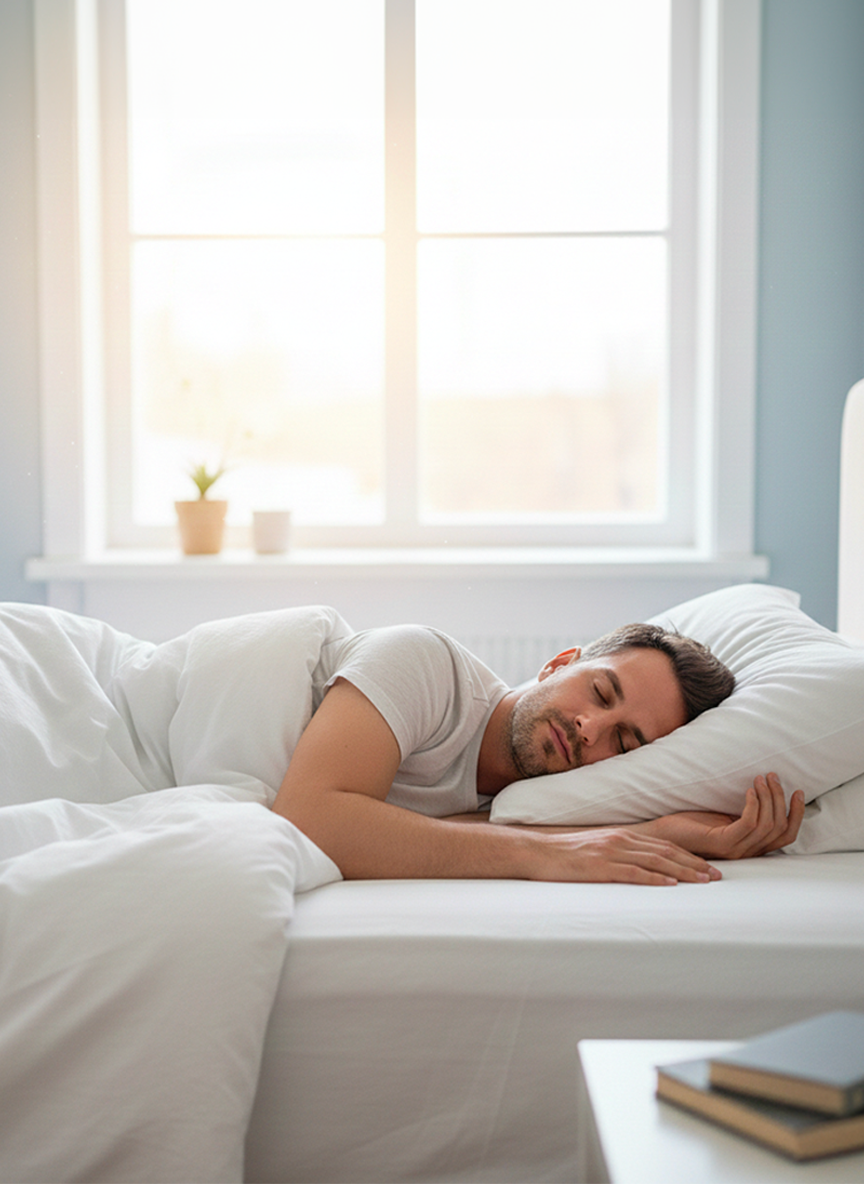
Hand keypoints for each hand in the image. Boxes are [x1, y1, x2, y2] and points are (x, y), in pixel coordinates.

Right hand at [528, 827, 722, 885]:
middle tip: (717, 877)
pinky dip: (654, 879)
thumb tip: (640, 868)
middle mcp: (622, 840)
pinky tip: (670, 885)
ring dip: (683, 872)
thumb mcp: (598, 850)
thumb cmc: (566, 856)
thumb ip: (620, 855)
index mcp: (623, 836)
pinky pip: (633, 873)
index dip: (689, 856)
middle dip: (695, 864)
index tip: (709, 868)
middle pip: (667, 852)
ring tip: (703, 881)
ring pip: (656, 861)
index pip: (664, 845)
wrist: (539, 852)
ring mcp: (611, 853)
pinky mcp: (601, 867)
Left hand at [637, 774, 804, 859]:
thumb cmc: (689, 822)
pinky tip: (748, 790)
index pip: (786, 835)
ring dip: (768, 797)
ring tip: (760, 778)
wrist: (660, 835)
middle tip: (772, 776)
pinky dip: (753, 805)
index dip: (797, 813)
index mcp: (751, 845)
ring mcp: (735, 849)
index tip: (798, 790)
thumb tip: (764, 791)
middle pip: (780, 827)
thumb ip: (744, 811)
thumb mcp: (724, 815)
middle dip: (781, 798)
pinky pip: (748, 824)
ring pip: (767, 824)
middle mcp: (747, 851)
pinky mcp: (722, 842)